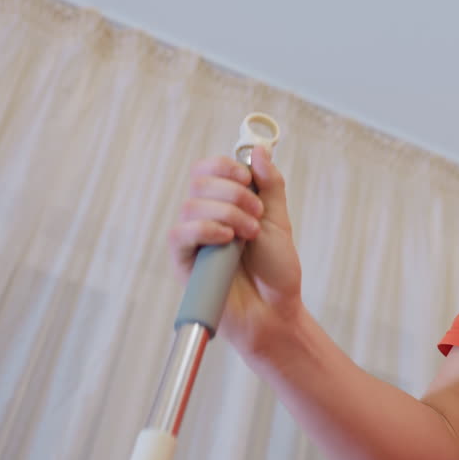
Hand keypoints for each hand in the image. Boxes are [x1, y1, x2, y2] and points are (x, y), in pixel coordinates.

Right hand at [167, 146, 301, 357]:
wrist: (274, 310)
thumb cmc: (275, 269)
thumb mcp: (278, 220)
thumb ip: (269, 184)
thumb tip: (258, 149)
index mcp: (224, 204)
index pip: (208, 169)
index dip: (225, 166)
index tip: (248, 180)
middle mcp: (204, 218)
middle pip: (200, 182)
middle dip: (234, 194)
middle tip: (256, 216)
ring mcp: (192, 240)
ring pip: (192, 206)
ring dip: (228, 214)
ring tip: (250, 235)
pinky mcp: (184, 262)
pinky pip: (180, 235)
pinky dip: (206, 230)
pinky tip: (227, 240)